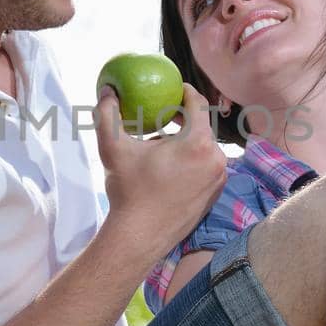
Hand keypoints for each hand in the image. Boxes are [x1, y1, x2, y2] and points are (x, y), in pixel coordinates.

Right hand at [96, 82, 226, 256]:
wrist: (140, 237)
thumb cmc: (128, 191)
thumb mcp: (113, 148)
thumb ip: (108, 114)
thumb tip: (107, 90)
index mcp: (198, 143)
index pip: (198, 105)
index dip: (185, 92)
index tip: (173, 88)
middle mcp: (216, 159)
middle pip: (202, 127)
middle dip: (184, 119)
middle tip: (164, 115)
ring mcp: (218, 179)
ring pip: (203, 149)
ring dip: (186, 143)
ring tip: (162, 145)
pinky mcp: (215, 195)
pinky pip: (205, 168)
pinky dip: (191, 162)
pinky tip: (169, 168)